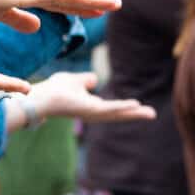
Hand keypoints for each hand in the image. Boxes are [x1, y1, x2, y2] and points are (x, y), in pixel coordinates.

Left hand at [30, 72, 154, 123]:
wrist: (43, 97)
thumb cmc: (55, 90)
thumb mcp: (75, 80)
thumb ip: (85, 80)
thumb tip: (93, 80)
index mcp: (92, 106)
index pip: (114, 108)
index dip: (127, 108)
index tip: (141, 107)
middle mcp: (95, 113)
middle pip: (119, 114)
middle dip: (135, 114)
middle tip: (152, 114)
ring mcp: (93, 114)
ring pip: (117, 114)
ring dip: (133, 113)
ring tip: (150, 113)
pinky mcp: (91, 111)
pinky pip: (110, 109)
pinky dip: (122, 107)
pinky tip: (135, 105)